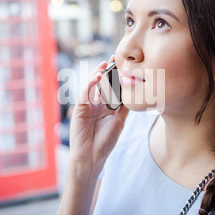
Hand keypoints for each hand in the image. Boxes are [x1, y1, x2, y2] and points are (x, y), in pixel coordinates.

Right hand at [69, 58, 128, 174]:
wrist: (91, 156)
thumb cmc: (105, 142)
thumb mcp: (119, 121)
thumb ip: (124, 107)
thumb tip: (134, 92)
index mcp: (106, 107)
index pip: (111, 88)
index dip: (116, 76)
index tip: (124, 65)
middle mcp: (96, 104)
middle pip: (101, 83)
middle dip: (107, 70)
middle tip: (114, 58)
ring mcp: (87, 105)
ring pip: (92, 85)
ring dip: (98, 73)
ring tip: (106, 64)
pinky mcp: (79, 108)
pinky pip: (85, 92)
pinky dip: (90, 83)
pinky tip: (98, 76)